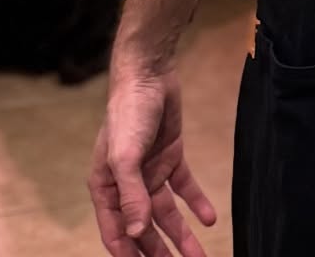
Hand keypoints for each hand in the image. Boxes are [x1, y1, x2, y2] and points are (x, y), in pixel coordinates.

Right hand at [89, 64, 216, 256]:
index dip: (129, 255)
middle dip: (159, 253)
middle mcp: (127, 186)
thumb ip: (130, 195)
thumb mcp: (125, 156)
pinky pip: (184, 188)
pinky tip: (208, 220)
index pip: (116, 233)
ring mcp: (151, 173)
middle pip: (145, 228)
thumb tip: (136, 233)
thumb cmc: (128, 115)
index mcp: (106, 189)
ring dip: (182, 235)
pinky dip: (196, 204)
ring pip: (166, 213)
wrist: (149, 77)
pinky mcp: (171, 158)